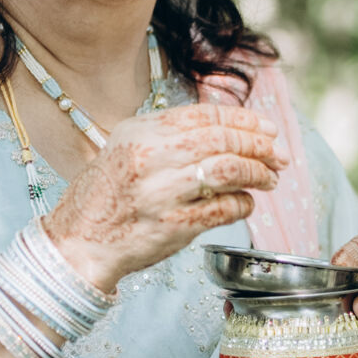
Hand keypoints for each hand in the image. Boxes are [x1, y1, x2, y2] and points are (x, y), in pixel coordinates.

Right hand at [45, 104, 279, 297]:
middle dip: (259, 146)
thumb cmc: (106, 194)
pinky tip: (247, 202)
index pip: (206, 116)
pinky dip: (243, 204)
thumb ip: (170, 133)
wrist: (78, 242)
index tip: (268, 129)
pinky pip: (224, 209)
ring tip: (270, 178)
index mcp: (141, 132)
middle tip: (278, 156)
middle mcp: (151, 158)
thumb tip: (227, 128)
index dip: (245, 120)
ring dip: (258, 173)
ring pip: (228, 171)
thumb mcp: (127, 146)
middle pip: (223, 140)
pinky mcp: (174, 227)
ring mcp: (163, 193)